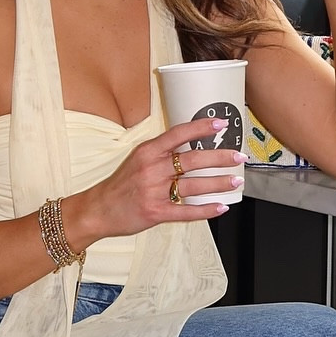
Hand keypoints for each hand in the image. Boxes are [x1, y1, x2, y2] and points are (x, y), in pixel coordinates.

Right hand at [70, 118, 243, 239]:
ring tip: (235, 181)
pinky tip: (220, 207)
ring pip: (193, 186)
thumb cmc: (121, 185)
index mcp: (147, 151)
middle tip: (238, 157)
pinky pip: (186, 211)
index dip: (202, 128)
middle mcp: (151, 169)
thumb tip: (193, 148)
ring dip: (218, 183)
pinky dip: (206, 210)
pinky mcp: (156, 212)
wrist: (97, 210)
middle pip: (192, 160)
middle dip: (220, 158)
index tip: (221, 123)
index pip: (179, 134)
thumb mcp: (138, 160)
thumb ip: (162, 154)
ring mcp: (154, 191)